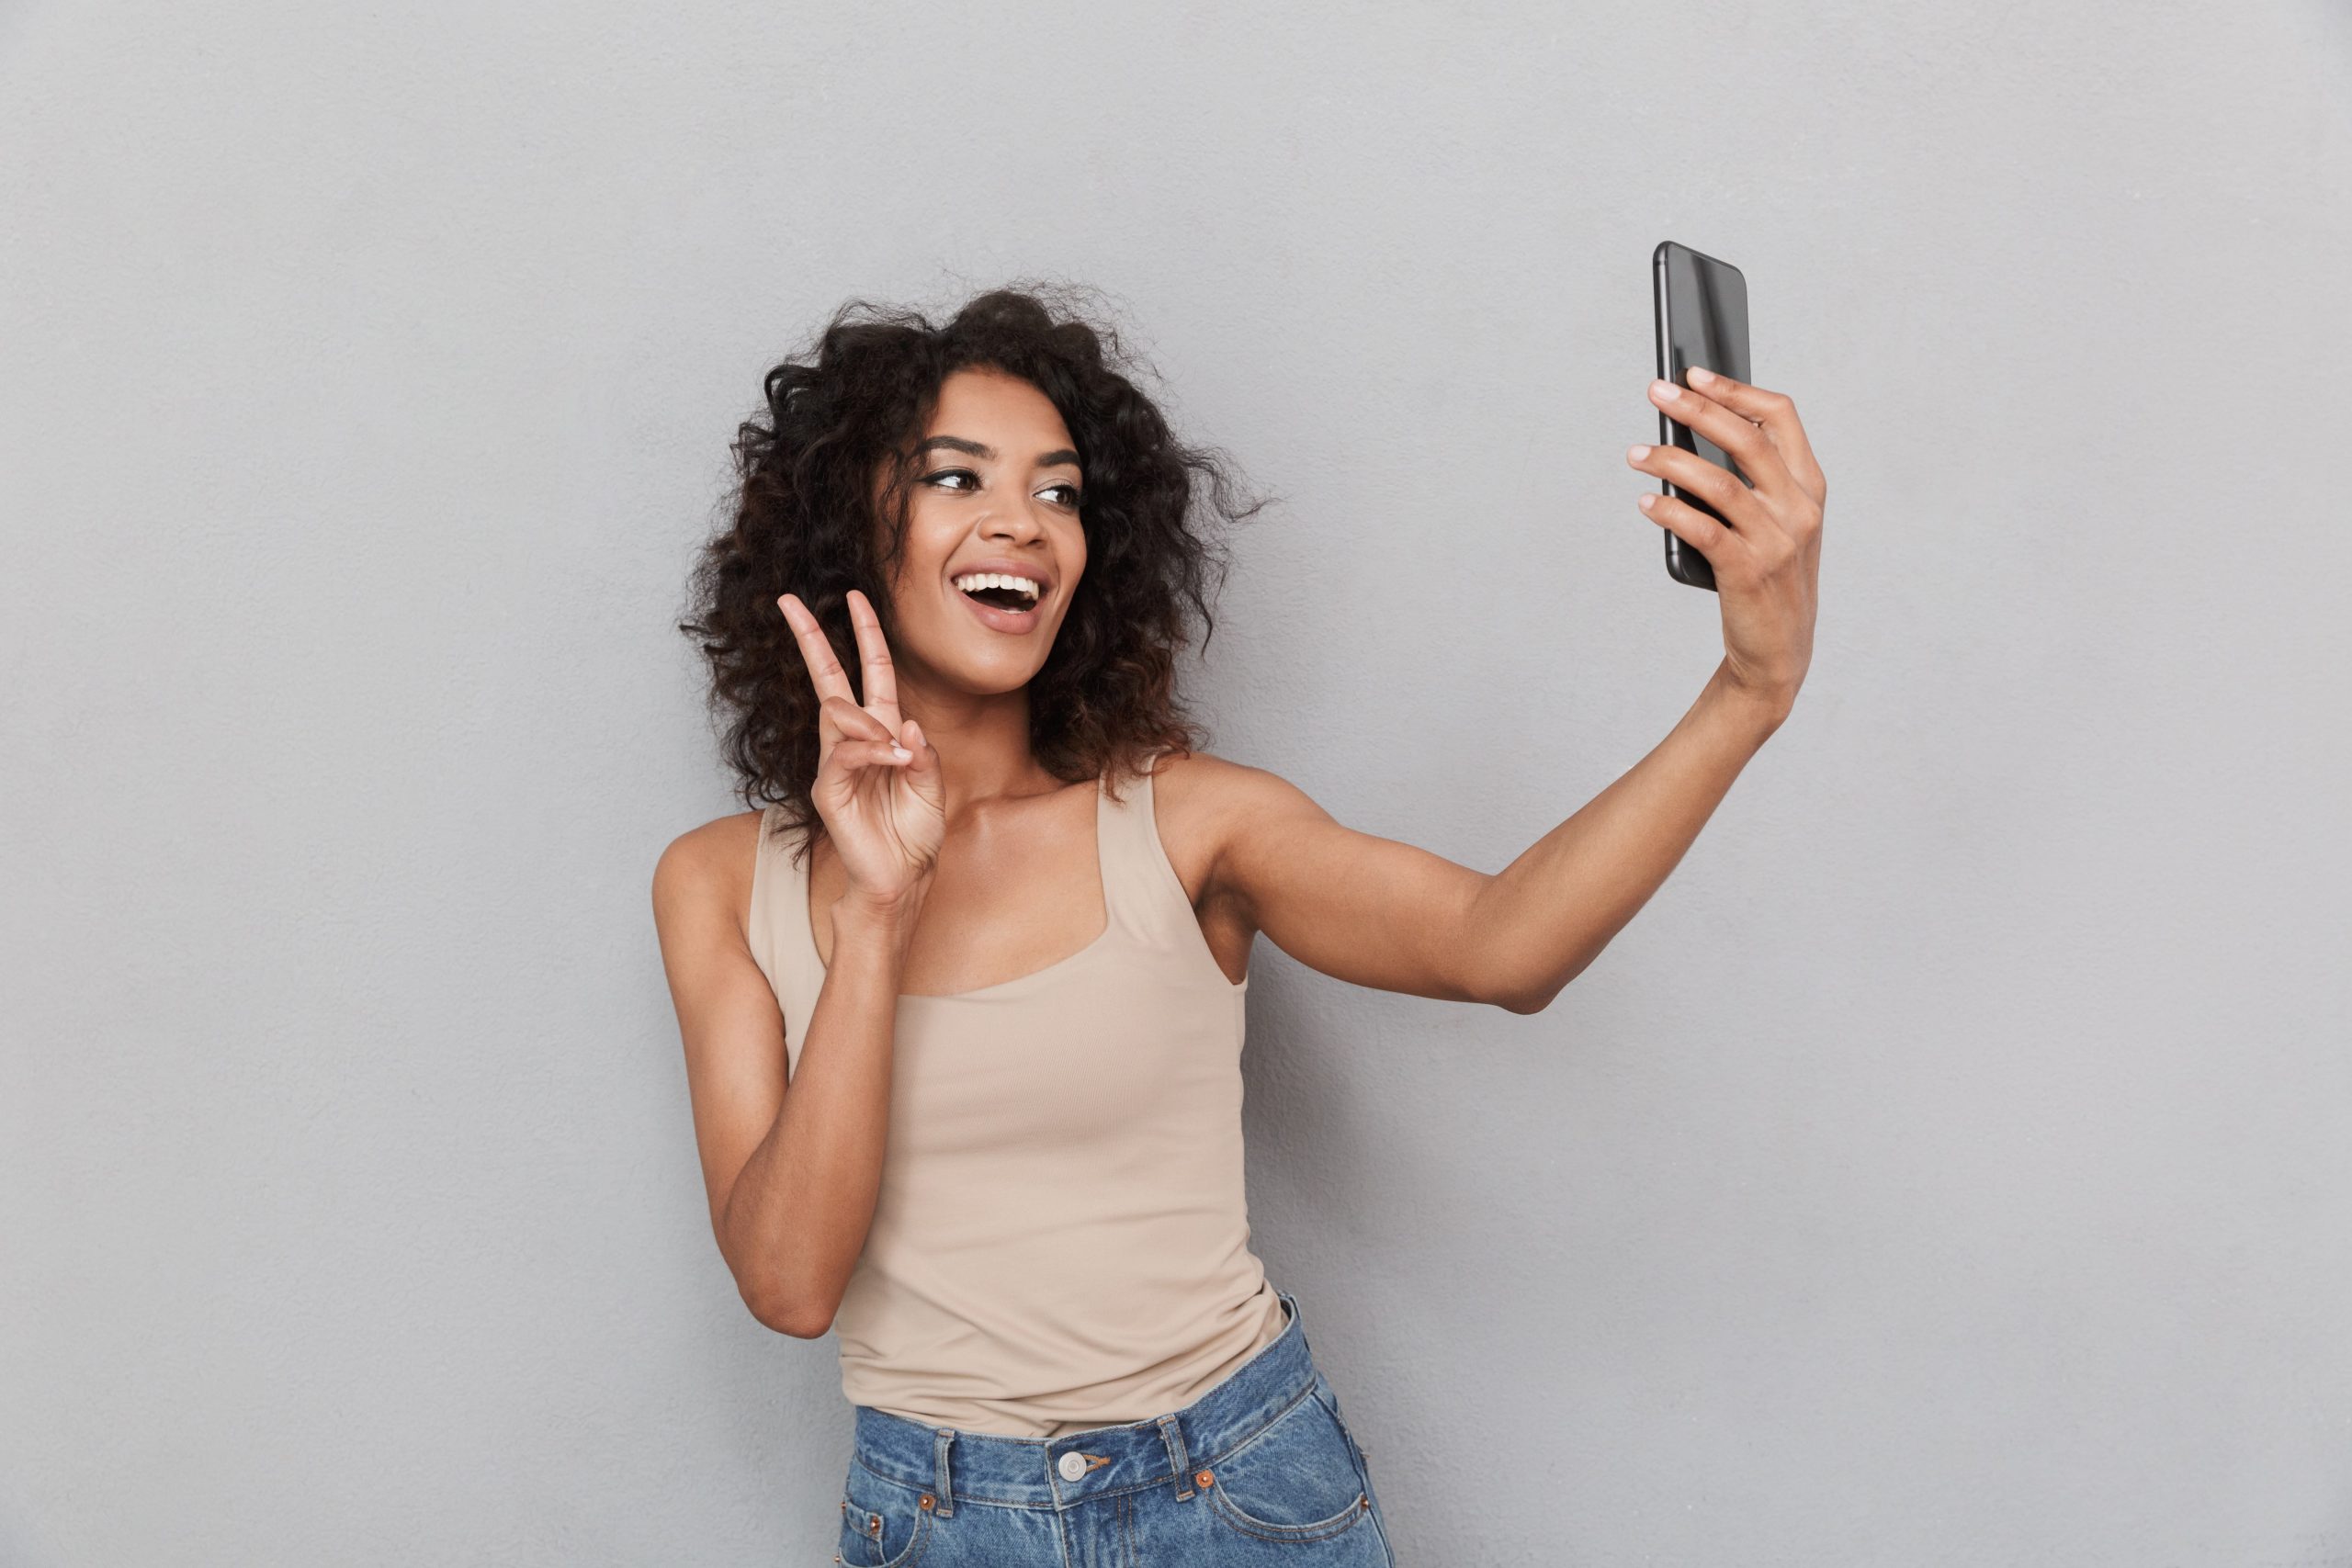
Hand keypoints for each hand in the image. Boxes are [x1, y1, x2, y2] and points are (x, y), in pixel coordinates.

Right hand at [776, 588, 944, 911]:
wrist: (902, 876)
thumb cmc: (915, 833)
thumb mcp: (933, 785)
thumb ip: (923, 753)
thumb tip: (905, 723)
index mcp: (883, 731)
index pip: (870, 672)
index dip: (864, 635)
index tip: (854, 597)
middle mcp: (854, 741)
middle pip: (828, 677)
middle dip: (810, 637)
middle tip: (788, 601)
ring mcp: (836, 763)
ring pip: (839, 715)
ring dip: (871, 726)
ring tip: (897, 754)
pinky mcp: (828, 789)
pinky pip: (844, 753)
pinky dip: (870, 751)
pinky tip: (892, 760)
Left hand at [1629, 368, 1825, 713]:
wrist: (1779, 652)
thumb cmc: (1769, 580)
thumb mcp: (1777, 524)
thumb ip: (1754, 481)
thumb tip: (1694, 430)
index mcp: (1808, 488)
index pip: (1780, 417)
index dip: (1736, 390)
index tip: (1695, 374)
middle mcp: (1799, 510)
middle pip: (1747, 439)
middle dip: (1698, 408)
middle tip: (1656, 391)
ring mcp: (1776, 542)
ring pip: (1720, 484)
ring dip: (1671, 461)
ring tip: (1635, 453)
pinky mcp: (1747, 572)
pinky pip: (1703, 530)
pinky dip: (1670, 511)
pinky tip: (1646, 502)